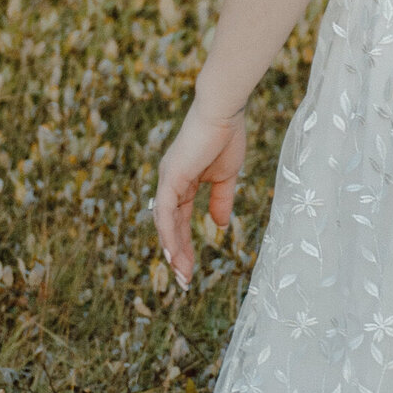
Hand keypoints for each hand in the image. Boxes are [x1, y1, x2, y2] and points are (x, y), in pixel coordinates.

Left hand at [155, 100, 247, 285]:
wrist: (225, 111)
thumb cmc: (227, 136)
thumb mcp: (226, 177)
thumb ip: (220, 201)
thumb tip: (218, 226)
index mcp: (182, 183)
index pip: (180, 221)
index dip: (185, 245)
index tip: (192, 269)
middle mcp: (170, 184)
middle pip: (169, 227)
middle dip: (177, 254)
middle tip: (184, 281)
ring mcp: (167, 180)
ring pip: (165, 223)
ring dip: (173, 250)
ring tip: (181, 274)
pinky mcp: (170, 177)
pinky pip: (166, 211)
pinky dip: (169, 233)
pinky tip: (173, 253)